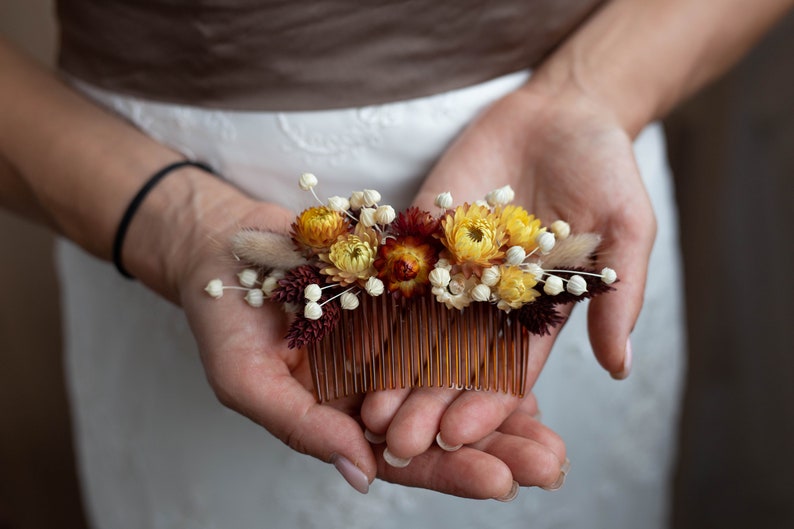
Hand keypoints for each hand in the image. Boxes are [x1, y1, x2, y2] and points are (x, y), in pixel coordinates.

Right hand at [171, 187, 565, 498]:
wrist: (228, 242)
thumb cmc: (225, 316)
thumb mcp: (246, 378)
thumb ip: (301, 427)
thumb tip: (363, 475)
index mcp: (341, 418)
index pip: (401, 457)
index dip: (449, 472)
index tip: (500, 483)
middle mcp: (375, 389)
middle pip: (442, 428)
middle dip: (498, 449)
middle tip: (551, 465)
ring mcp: (394, 346)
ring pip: (456, 384)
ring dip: (506, 406)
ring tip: (555, 431)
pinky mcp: (407, 300)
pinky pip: (453, 326)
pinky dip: (490, 345)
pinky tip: (528, 364)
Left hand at [361, 81, 654, 481]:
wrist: (559, 112)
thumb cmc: (604, 168)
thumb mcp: (626, 229)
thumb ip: (617, 295)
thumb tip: (620, 368)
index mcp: (536, 310)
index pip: (509, 369)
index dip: (483, 405)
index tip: (456, 437)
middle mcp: (489, 298)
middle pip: (456, 360)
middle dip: (428, 402)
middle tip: (399, 444)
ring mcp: (452, 266)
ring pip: (418, 328)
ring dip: (393, 370)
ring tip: (367, 409)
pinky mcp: (423, 231)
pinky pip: (396, 271)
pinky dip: (374, 306)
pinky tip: (348, 337)